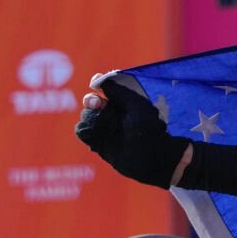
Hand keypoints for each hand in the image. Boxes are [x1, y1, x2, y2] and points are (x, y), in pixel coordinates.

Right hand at [75, 73, 189, 187]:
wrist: (153, 158)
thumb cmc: (150, 129)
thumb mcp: (137, 105)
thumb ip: (118, 92)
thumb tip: (98, 79)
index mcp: (125, 102)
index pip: (106, 88)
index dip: (98, 84)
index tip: (95, 82)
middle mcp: (114, 113)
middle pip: (91, 101)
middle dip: (91, 100)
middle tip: (97, 103)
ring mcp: (106, 128)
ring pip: (86, 116)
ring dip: (89, 116)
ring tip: (100, 122)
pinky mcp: (99, 143)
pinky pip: (83, 132)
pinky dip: (84, 130)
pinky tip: (93, 133)